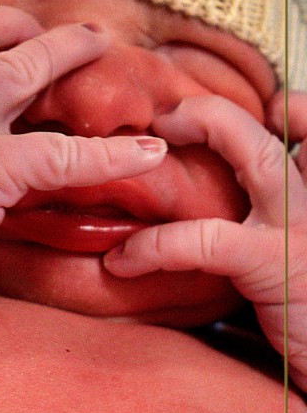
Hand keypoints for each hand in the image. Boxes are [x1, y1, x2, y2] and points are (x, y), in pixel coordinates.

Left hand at [104, 93, 306, 392]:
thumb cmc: (299, 303)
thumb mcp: (284, 246)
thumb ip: (261, 209)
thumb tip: (210, 194)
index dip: (289, 109)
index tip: (240, 110)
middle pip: (277, 133)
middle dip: (217, 112)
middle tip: (167, 117)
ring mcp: (301, 229)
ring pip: (259, 159)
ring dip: (204, 134)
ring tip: (150, 144)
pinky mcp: (278, 268)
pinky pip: (209, 240)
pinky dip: (159, 243)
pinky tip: (123, 259)